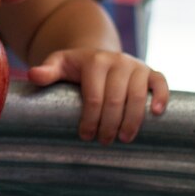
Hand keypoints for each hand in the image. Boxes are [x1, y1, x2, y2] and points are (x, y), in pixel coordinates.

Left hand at [28, 48, 168, 142]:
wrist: (98, 54)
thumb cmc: (76, 66)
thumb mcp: (59, 65)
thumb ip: (47, 71)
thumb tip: (33, 75)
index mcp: (95, 61)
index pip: (94, 96)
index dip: (90, 119)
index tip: (85, 136)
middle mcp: (118, 61)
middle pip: (116, 99)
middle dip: (110, 124)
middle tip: (103, 142)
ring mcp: (136, 66)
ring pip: (139, 95)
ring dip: (132, 120)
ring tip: (124, 139)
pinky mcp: (151, 72)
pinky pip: (160, 83)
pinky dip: (161, 98)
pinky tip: (156, 114)